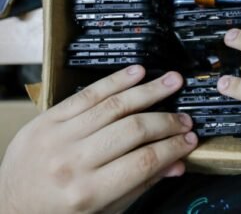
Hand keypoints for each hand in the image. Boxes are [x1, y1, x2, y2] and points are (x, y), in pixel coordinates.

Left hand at [0, 67, 197, 213]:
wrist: (8, 209)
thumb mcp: (102, 211)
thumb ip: (140, 185)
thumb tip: (177, 164)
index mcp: (86, 193)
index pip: (144, 161)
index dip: (173, 147)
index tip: (190, 139)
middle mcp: (71, 162)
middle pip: (133, 131)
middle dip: (167, 122)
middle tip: (186, 117)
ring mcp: (57, 137)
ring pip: (114, 106)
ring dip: (149, 91)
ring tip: (173, 81)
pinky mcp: (47, 119)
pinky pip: (87, 94)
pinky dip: (115, 81)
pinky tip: (137, 73)